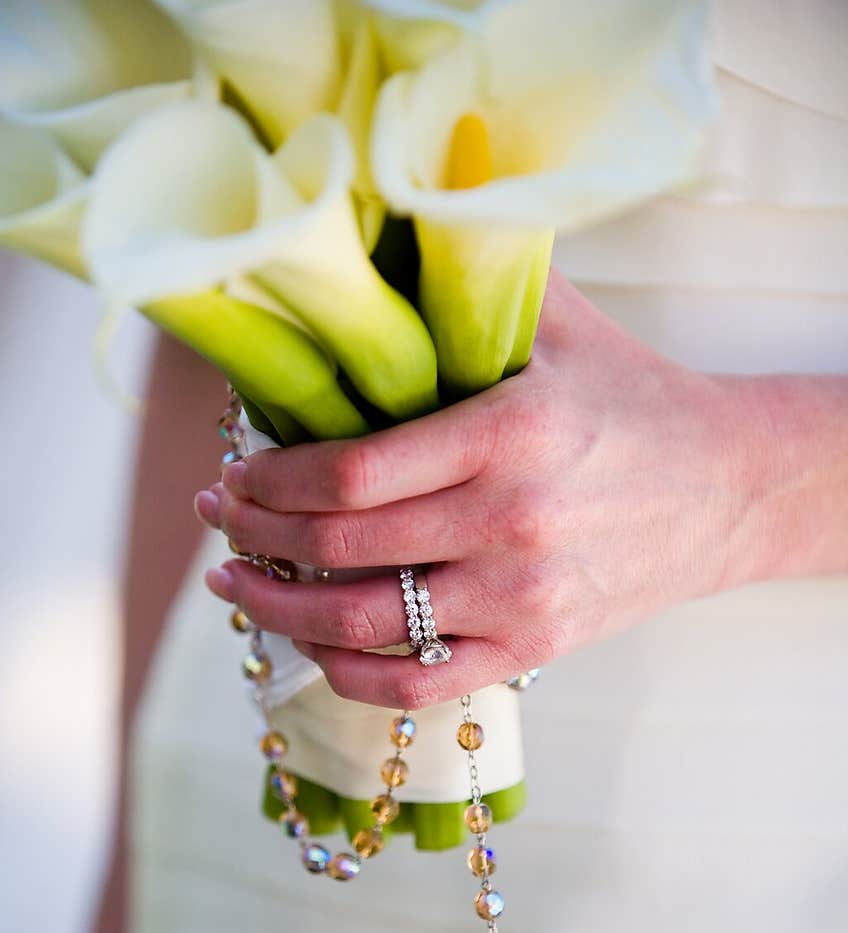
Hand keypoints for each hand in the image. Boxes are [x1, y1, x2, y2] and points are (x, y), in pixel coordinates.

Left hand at [196, 271, 770, 708]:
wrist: (725, 489)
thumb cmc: (632, 402)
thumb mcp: (561, 328)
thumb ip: (469, 286)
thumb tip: (370, 240)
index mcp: (505, 434)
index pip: (350, 475)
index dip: (272, 481)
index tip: (236, 470)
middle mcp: (509, 523)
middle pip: (342, 548)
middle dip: (256, 536)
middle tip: (218, 518)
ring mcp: (519, 597)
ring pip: (366, 625)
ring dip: (280, 609)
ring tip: (237, 585)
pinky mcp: (532, 647)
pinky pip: (418, 683)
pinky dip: (351, 675)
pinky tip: (312, 647)